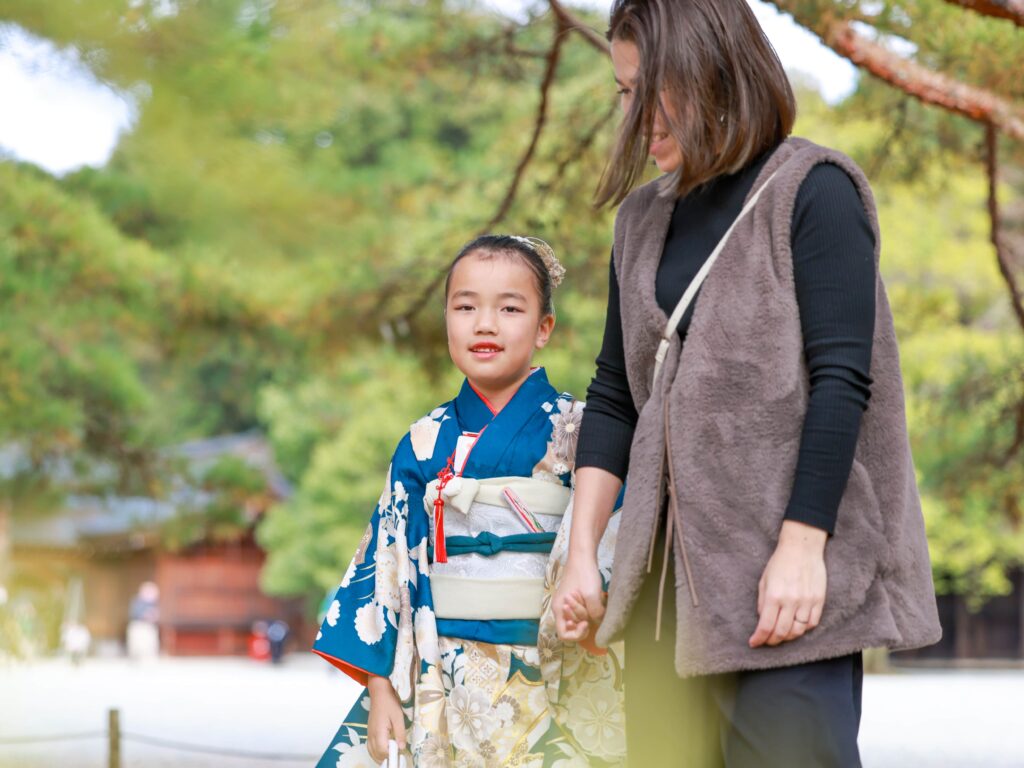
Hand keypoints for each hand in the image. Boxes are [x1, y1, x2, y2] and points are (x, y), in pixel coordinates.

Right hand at [366, 674, 405, 762]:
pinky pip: (369, 747)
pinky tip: (383, 751)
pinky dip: (375, 752)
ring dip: (380, 757)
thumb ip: (400, 733)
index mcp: (379, 731)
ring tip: (391, 756)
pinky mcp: (369, 731)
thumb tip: (402, 747)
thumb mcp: (398, 717)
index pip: (383, 751)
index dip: (391, 755)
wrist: (379, 693)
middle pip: (376, 754)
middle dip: (386, 758)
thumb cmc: (389, 703)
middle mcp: (371, 735)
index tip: (399, 754)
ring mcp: (369, 733)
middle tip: (396, 756)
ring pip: (371, 752)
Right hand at [554, 554, 604, 641]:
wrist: (583, 555)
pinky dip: (589, 608)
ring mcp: (567, 603)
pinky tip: (594, 598)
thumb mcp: (591, 595)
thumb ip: (595, 613)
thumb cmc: (584, 574)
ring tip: (593, 601)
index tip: (587, 623)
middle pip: (572, 627)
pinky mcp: (574, 598)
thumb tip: (598, 622)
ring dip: (587, 614)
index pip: (564, 635)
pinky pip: (581, 611)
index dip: (577, 634)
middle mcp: (561, 608)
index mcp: (559, 609)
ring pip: (577, 619)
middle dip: (583, 621)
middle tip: (592, 608)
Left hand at [749, 520, 827, 647]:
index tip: (754, 643)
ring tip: (781, 634)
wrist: (802, 548)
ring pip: (798, 631)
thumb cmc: (780, 563)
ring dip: (788, 637)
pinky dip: (803, 629)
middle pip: (782, 632)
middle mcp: (791, 601)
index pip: (766, 626)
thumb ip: (763, 602)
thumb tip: (763, 621)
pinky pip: (812, 623)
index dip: (759, 638)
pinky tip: (796, 626)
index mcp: (774, 595)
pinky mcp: (819, 600)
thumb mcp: (764, 580)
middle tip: (767, 641)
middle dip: (772, 641)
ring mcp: (807, 602)